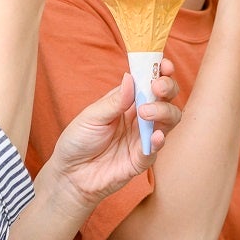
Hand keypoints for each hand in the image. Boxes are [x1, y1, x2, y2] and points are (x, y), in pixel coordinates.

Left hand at [45, 60, 180, 207]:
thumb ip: (114, 101)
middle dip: (168, 88)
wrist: (69, 175)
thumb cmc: (78, 141)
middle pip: (166, 99)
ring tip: (145, 112)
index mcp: (127, 102)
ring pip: (169, 121)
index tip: (164, 64)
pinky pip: (156, 149)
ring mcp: (143, 138)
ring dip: (164, 112)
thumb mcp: (92, 116)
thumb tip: (131, 77)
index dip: (160, 71)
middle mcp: (140, 117)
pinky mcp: (141, 160)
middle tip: (157, 87)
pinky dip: (159, 141)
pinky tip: (155, 136)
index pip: (150, 82)